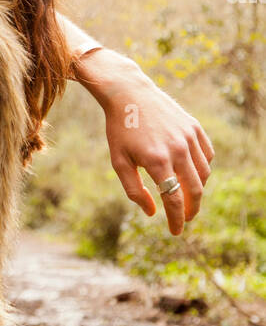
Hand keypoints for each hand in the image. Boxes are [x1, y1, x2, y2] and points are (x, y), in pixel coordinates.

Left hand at [76, 50, 213, 234]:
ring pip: (204, 174)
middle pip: (194, 190)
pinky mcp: (195, 128)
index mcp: (156, 160)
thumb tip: (153, 213)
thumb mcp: (119, 162)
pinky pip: (207, 156)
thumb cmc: (120, 130)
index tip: (176, 231)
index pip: (173, 199)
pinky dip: (203, 170)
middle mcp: (177, 149)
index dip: (176, 220)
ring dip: (197, 190)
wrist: (130, 94)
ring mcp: (188, 137)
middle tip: (184, 218)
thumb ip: (134, 190)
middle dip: (191, 210)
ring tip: (185, 197)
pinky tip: (191, 175)